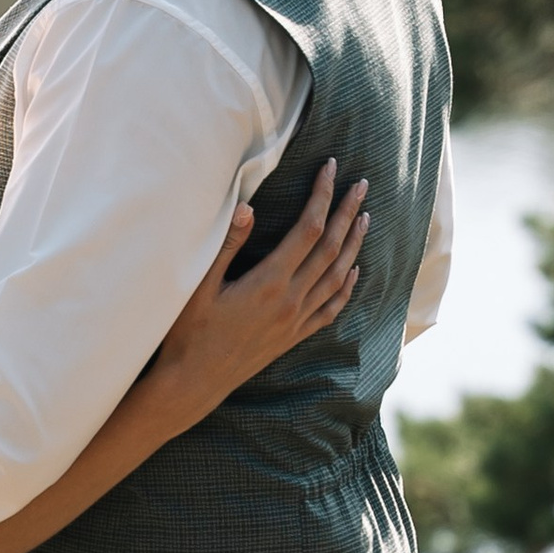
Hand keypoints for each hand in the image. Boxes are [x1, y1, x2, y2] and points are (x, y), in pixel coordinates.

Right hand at [144, 163, 365, 440]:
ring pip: (337, 276)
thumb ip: (226, 245)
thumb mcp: (198, 285)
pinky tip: (354, 272)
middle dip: (347, 213)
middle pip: (330, 248)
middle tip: (362, 185)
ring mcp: (295, 321)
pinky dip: (346, 286)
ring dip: (353, 244)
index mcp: (269, 282)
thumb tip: (248, 207)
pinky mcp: (293, 337)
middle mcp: (290, 301)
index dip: (322, 196)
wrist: (193, 383)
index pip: (308, 229)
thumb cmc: (188, 332)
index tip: (330, 169)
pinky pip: (330, 308)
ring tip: (365, 218)